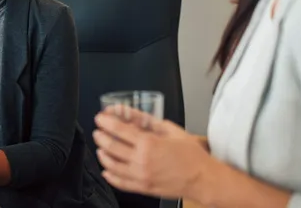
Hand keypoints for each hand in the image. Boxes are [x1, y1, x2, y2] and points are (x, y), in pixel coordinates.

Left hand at [93, 107, 215, 200]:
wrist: (203, 179)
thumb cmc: (192, 156)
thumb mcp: (171, 130)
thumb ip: (149, 121)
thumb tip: (134, 113)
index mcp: (149, 144)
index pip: (119, 130)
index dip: (106, 122)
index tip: (101, 118)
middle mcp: (142, 160)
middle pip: (111, 147)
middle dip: (101, 136)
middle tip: (98, 131)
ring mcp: (140, 176)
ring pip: (112, 165)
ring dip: (102, 154)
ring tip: (100, 148)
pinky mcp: (143, 188)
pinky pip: (120, 182)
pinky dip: (110, 176)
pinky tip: (106, 170)